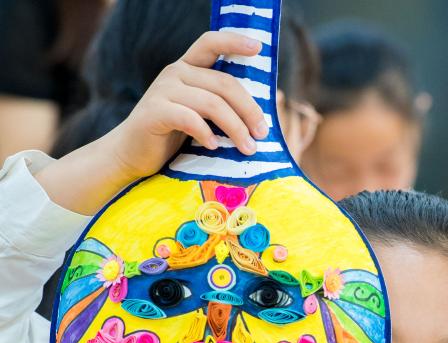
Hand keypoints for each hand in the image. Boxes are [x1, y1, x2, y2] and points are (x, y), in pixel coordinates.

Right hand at [107, 30, 268, 180]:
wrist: (132, 153)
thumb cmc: (175, 135)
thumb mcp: (202, 114)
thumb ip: (225, 104)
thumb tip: (272, 103)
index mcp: (189, 68)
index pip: (210, 43)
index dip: (233, 41)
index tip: (258, 47)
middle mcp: (175, 72)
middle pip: (224, 84)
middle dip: (249, 110)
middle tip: (262, 133)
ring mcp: (163, 90)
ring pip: (212, 103)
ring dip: (236, 128)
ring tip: (248, 148)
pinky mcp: (154, 112)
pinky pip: (190, 119)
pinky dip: (207, 134)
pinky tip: (215, 147)